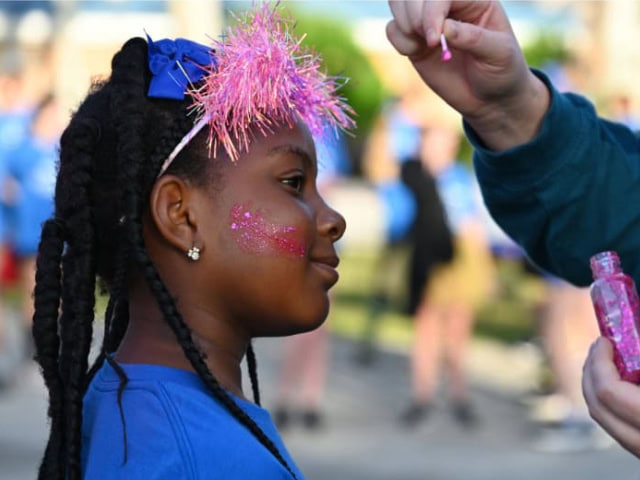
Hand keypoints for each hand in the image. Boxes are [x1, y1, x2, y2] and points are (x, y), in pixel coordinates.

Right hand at [386, 1, 549, 150]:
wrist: (490, 99)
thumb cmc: (501, 71)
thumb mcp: (498, 54)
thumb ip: (473, 38)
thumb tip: (444, 27)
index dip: (432, 9)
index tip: (433, 39)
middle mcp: (449, 5)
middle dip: (414, 15)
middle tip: (429, 43)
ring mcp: (429, 21)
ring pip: (398, 3)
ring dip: (404, 24)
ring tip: (422, 45)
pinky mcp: (415, 41)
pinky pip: (392, 29)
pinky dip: (399, 40)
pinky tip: (415, 53)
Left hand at [582, 337, 639, 456]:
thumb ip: (639, 365)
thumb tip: (614, 340)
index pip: (608, 392)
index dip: (600, 363)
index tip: (604, 342)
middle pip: (597, 408)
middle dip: (590, 373)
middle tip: (597, 348)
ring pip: (604, 421)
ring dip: (594, 387)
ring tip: (601, 362)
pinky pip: (617, 427)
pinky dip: (608, 402)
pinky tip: (614, 382)